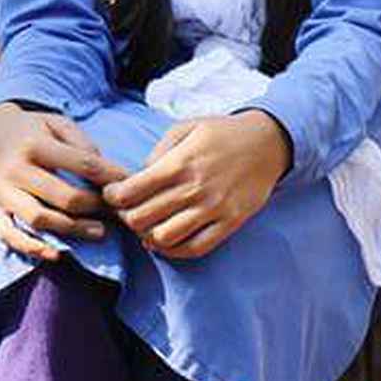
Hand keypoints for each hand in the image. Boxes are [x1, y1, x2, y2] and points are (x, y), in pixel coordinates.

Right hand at [0, 103, 128, 261]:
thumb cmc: (34, 129)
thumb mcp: (58, 123)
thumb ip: (82, 144)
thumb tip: (107, 174)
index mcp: (34, 144)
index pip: (82, 164)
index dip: (110, 177)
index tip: (129, 186)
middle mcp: (14, 168)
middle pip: (63, 197)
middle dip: (95, 207)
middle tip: (114, 213)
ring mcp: (0, 191)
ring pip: (39, 219)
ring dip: (73, 230)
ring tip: (99, 232)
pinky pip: (10, 235)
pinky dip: (33, 248)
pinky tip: (58, 254)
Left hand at [102, 111, 290, 259]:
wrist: (267, 143)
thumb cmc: (221, 133)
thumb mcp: (185, 129)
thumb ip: (158, 152)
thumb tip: (138, 176)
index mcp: (179, 163)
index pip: (133, 191)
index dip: (114, 196)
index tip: (112, 195)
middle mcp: (194, 189)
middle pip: (143, 218)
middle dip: (126, 218)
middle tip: (126, 212)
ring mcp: (213, 209)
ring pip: (165, 238)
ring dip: (148, 236)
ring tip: (145, 227)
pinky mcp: (230, 223)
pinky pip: (196, 248)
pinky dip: (174, 251)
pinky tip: (165, 242)